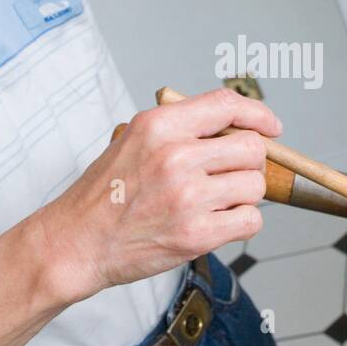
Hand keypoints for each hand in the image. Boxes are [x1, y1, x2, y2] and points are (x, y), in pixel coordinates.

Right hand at [40, 88, 280, 300]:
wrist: (76, 241)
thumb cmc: (103, 195)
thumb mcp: (132, 140)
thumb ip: (179, 129)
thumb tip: (234, 128)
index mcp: (160, 125)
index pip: (227, 104)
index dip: (258, 114)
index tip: (270, 128)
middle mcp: (176, 156)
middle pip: (252, 149)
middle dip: (251, 163)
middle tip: (232, 175)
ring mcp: (187, 197)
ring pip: (255, 186)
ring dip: (244, 196)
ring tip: (216, 203)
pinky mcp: (195, 234)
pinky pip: (250, 221)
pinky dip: (242, 223)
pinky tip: (217, 223)